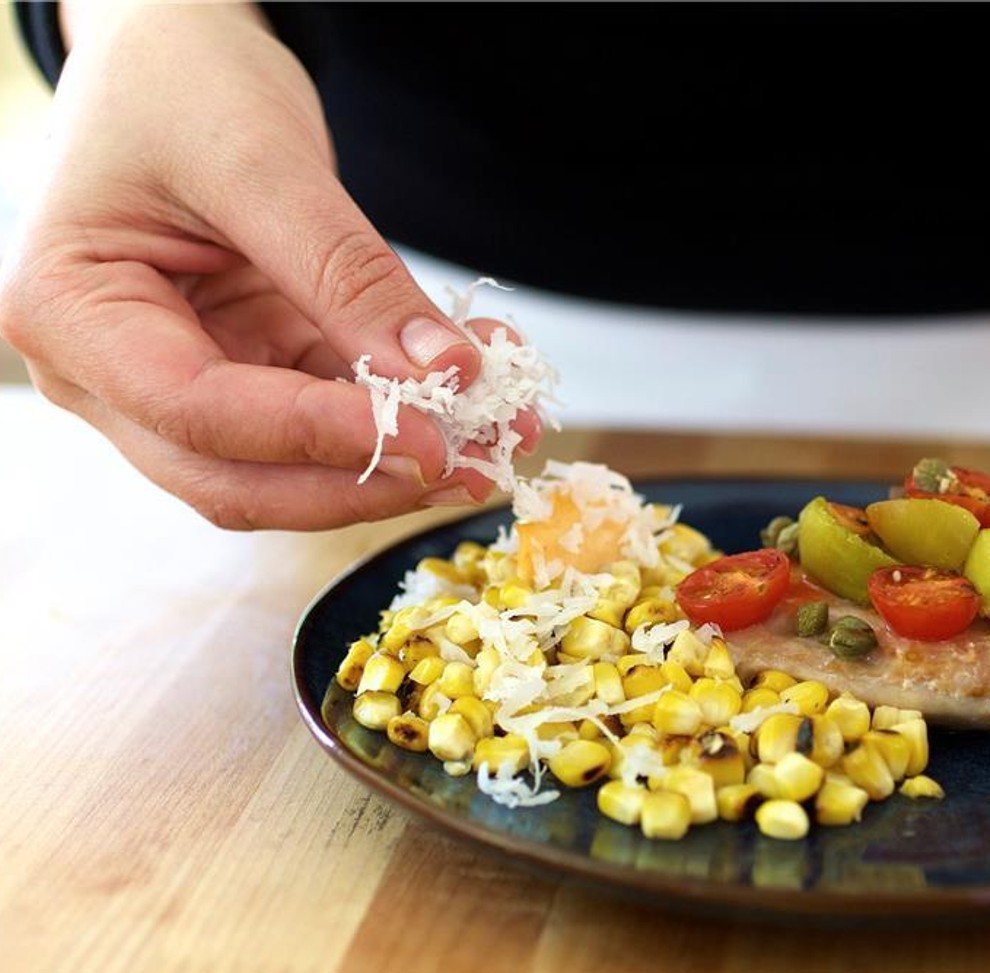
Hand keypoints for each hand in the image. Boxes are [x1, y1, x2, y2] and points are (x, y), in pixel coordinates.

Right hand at [0, 2, 538, 529]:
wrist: (180, 55)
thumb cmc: (183, 84)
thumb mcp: (262, 164)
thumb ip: (348, 276)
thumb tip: (444, 377)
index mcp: (71, 311)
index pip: (192, 410)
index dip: (311, 436)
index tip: (422, 438)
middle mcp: (109, 374)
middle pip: (233, 477)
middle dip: (359, 481)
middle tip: (469, 467)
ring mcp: (179, 385)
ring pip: (288, 470)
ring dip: (396, 463)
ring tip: (497, 437)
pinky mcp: (248, 375)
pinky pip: (329, 422)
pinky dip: (403, 417)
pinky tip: (479, 399)